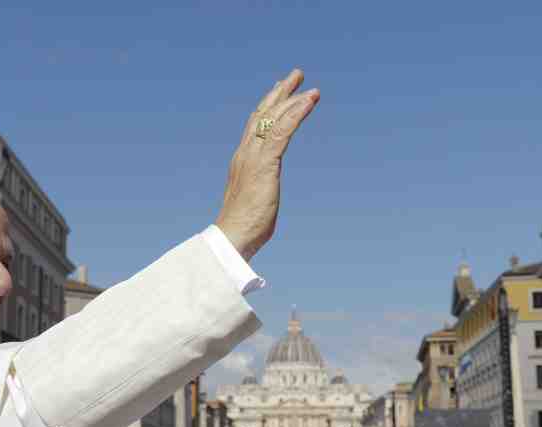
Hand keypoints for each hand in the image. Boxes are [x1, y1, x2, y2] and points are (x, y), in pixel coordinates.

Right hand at [216, 69, 319, 260]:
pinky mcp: (265, 164)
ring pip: (273, 118)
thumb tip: (262, 197)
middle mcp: (245, 153)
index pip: (255, 125)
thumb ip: (259, 190)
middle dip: (280, 92)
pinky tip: (309, 102)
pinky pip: (282, 132)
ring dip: (293, 99)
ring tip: (309, 85)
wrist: (232, 237)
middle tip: (296, 75)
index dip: (268, 107)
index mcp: (242, 160)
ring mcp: (254, 157)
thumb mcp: (254, 201)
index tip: (280, 92)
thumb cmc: (243, 227)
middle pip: (263, 114)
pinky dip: (296, 114)